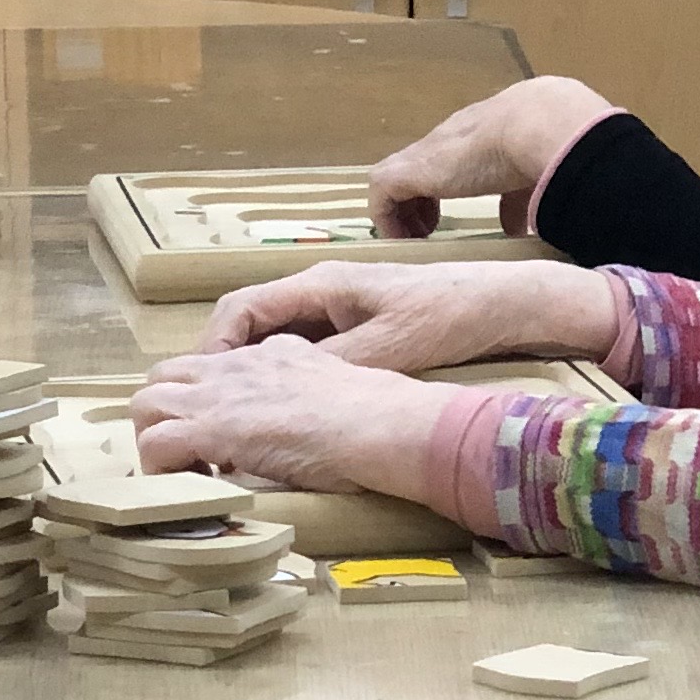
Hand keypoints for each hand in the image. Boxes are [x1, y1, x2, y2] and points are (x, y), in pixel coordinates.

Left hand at [128, 338, 458, 494]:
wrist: (383, 422)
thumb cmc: (377, 417)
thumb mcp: (332, 388)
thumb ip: (305, 396)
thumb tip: (299, 424)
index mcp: (267, 354)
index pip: (209, 367)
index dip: (201, 403)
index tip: (217, 441)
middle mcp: (236, 365)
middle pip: (164, 376)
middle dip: (164, 417)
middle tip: (189, 458)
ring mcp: (221, 394)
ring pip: (146, 404)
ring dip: (156, 442)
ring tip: (186, 476)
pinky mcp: (215, 428)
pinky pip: (157, 444)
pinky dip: (162, 471)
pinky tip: (193, 490)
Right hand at [200, 259, 619, 371]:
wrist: (497, 303)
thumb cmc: (445, 315)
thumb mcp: (387, 347)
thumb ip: (333, 366)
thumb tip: (279, 392)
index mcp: (318, 286)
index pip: (240, 308)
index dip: (212, 345)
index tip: (203, 383)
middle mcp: (319, 291)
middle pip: (248, 322)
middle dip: (221, 362)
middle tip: (206, 406)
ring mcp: (335, 308)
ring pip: (271, 336)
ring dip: (249, 371)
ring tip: (235, 413)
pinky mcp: (353, 326)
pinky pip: (299, 347)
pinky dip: (280, 374)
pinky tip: (283, 407)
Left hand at [368, 77, 623, 239]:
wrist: (537, 125)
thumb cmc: (542, 147)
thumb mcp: (529, 179)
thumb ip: (518, 203)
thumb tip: (520, 229)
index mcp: (473, 138)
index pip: (445, 162)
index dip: (439, 191)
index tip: (443, 221)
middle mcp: (445, 142)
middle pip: (415, 169)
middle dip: (416, 202)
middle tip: (426, 233)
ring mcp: (425, 153)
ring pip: (393, 179)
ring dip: (400, 211)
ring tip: (415, 239)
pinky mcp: (409, 169)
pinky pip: (381, 194)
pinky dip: (388, 219)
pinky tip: (406, 239)